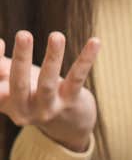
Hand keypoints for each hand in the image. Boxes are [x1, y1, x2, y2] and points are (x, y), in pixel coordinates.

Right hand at [0, 31, 100, 152]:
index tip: (2, 41)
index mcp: (4, 103)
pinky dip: (86, 59)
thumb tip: (0, 43)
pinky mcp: (71, 103)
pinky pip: (77, 79)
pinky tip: (95, 42)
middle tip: (23, 34)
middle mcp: (24, 111)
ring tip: (56, 36)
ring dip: (53, 58)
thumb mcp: (10, 81)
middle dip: (21, 59)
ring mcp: (48, 109)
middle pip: (19, 85)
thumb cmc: (31, 93)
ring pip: (48, 83)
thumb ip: (1, 65)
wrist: (66, 125)